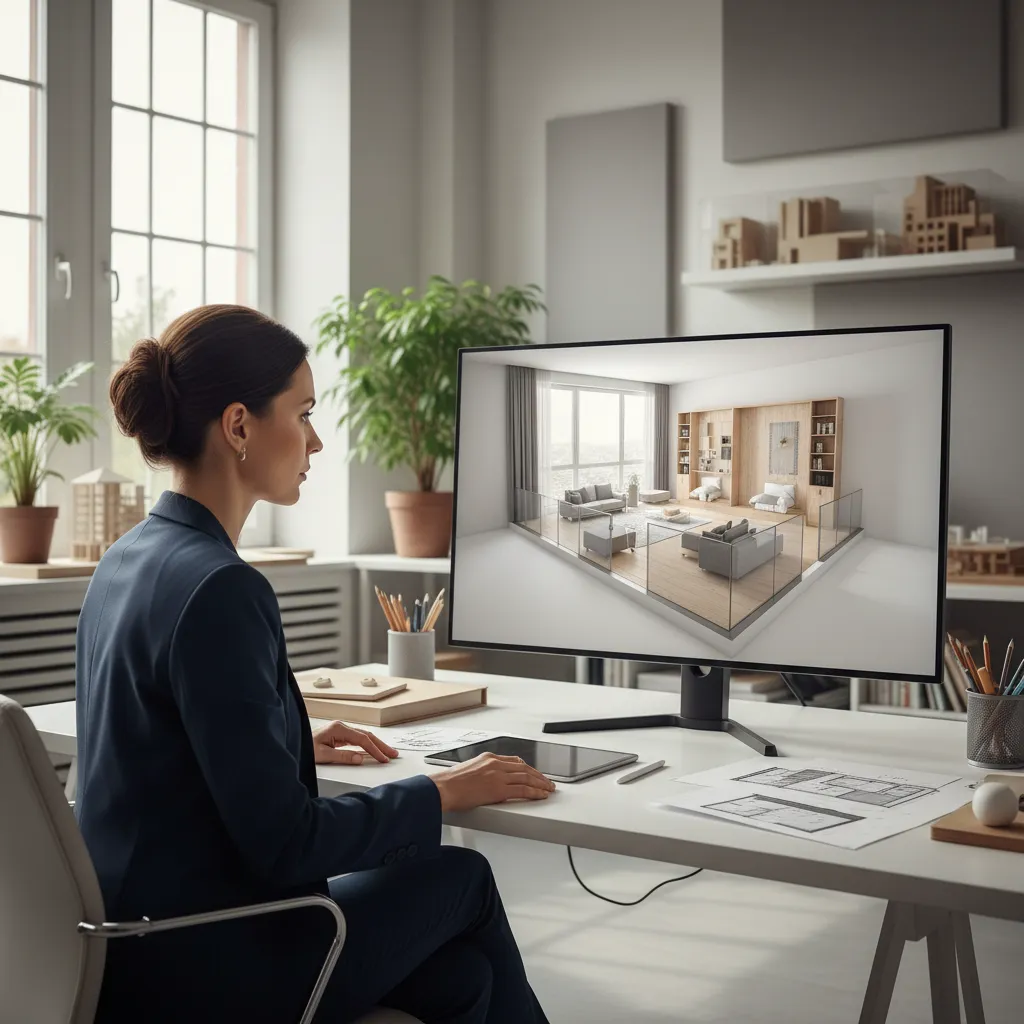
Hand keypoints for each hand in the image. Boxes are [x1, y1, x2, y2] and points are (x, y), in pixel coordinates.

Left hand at [312, 721, 398, 765]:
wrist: (293, 743)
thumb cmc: (304, 748)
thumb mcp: (322, 755)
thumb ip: (342, 756)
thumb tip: (360, 758)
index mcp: (338, 729)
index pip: (362, 739)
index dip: (374, 749)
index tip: (383, 758)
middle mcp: (341, 727)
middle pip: (366, 735)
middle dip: (380, 745)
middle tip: (393, 754)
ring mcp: (341, 731)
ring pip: (363, 736)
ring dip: (376, 745)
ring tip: (387, 753)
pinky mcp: (339, 736)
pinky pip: (357, 740)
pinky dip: (367, 745)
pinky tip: (373, 750)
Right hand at [430, 753, 554, 811]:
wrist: (443, 788)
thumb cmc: (450, 783)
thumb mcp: (469, 770)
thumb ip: (482, 772)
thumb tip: (488, 782)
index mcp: (488, 758)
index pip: (514, 761)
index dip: (527, 768)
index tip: (534, 773)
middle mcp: (495, 764)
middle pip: (524, 768)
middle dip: (538, 775)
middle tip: (547, 782)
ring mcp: (498, 776)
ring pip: (527, 777)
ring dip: (541, 783)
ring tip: (548, 789)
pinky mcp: (499, 789)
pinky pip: (523, 790)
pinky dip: (535, 792)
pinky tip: (541, 795)